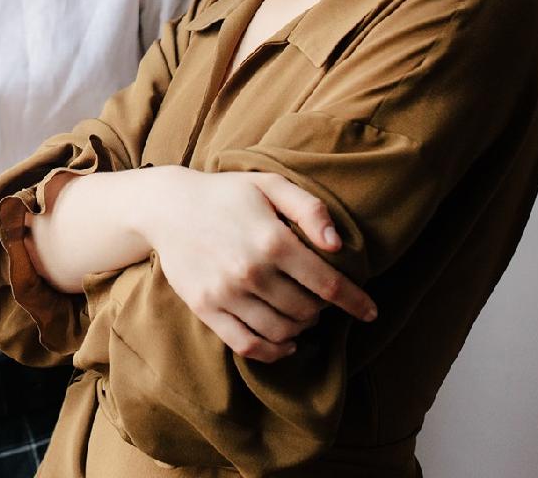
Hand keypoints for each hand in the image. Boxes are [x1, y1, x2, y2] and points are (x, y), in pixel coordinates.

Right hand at [142, 170, 376, 362]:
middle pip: (306, 310)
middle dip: (322, 310)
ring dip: (301, 328)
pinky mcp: (206, 309)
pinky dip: (274, 351)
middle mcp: (251, 271)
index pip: (327, 284)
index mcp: (272, 240)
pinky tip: (286, 343)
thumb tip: (337, 244)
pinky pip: (247, 345)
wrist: (168, 207)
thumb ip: (309, 209)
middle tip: (320, 299)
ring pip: (281, 330)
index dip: (354, 301)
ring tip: (303, 315)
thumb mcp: (270, 186)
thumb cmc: (226, 195)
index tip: (370, 312)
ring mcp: (226, 293)